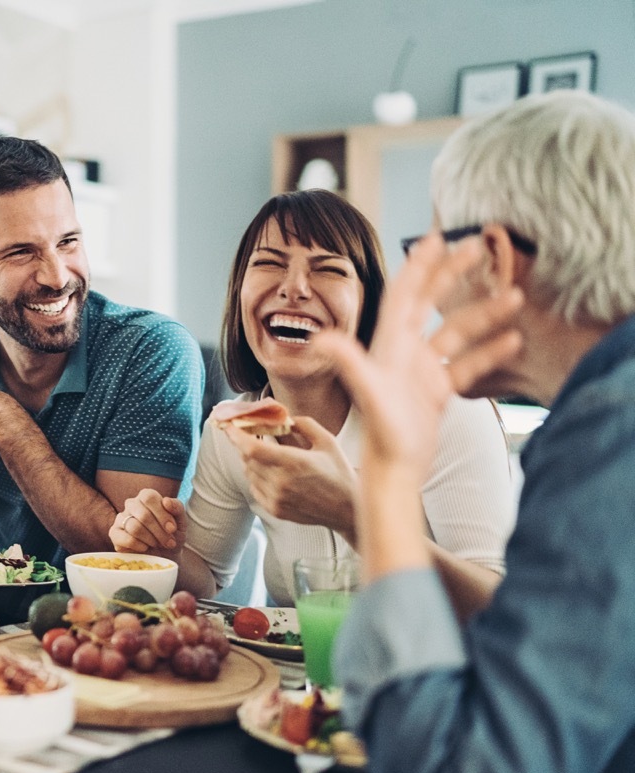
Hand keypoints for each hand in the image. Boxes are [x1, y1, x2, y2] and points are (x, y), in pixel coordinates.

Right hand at [108, 488, 186, 552]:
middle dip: (159, 532)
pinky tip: (146, 548)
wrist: (166, 555)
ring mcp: (121, 518)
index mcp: (146, 497)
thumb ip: (177, 507)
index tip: (172, 529)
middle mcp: (132, 504)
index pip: (149, 497)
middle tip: (169, 542)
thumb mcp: (181, 521)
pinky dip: (139, 546)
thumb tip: (166, 501)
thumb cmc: (172, 535)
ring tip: (158, 545)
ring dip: (151, 540)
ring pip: (134, 527)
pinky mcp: (114, 533)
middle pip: (143, 514)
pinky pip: (125, 538)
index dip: (162, 514)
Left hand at [224, 417, 358, 540]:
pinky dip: (256, 476)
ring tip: (266, 453)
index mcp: (294, 462)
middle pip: (247, 459)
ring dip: (251, 460)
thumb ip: (303, 424)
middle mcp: (281, 482)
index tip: (228, 425)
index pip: (252, 448)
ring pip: (249, 473)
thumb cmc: (339, 473)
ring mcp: (276, 499)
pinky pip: (254, 488)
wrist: (347, 509)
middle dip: (244, 444)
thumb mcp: (327, 441)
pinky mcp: (275, 510)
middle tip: (249, 433)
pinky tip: (271, 471)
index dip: (236, 436)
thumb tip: (283, 418)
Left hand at [313, 233, 522, 475]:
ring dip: (484, 314)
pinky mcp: (436, 392)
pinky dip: (488, 351)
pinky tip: (513, 341)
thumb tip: (319, 337)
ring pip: (456, 333)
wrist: (392, 474)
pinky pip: (466, 365)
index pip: (405, 295)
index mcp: (388, 346)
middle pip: (430, 303)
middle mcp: (402, 353)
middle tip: (480, 245)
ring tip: (514, 296)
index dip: (419, 265)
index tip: (436, 237)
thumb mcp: (369, 394)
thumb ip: (348, 362)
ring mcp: (420, 372)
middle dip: (453, 274)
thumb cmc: (382, 436)